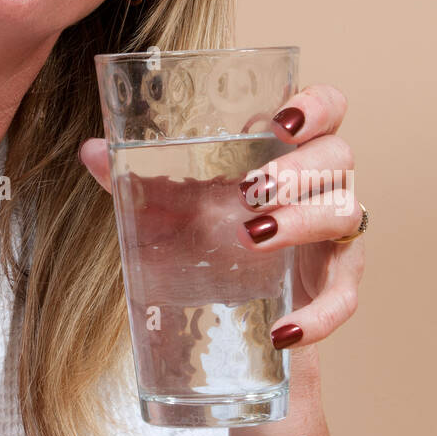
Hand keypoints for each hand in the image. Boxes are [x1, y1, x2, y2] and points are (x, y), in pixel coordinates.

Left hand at [78, 83, 365, 351]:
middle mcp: (322, 181)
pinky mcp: (338, 280)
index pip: (326, 106)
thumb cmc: (213, 233)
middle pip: (337, 156)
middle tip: (251, 188)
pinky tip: (284, 329)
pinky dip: (320, 315)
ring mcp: (335, 230)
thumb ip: (138, 181)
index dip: (315, 106)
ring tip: (253, 236)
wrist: (238, 308)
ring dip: (302, 222)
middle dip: (296, 168)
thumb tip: (91, 151)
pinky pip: (344, 295)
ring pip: (344, 213)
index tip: (281, 121)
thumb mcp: (174, 208)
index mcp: (288, 146)